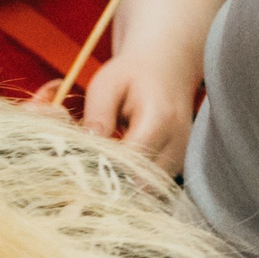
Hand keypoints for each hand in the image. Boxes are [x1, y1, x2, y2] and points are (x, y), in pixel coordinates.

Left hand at [61, 48, 198, 174]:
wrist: (167, 68)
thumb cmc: (132, 74)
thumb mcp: (106, 85)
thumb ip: (98, 115)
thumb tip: (87, 147)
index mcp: (159, 120)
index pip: (129, 161)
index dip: (101, 168)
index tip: (76, 167)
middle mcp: (177, 142)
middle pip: (141, 182)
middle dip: (111, 182)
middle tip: (84, 174)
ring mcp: (182, 155)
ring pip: (149, 189)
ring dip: (123, 185)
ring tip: (100, 170)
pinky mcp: (179, 163)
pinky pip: (154, 185)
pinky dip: (134, 183)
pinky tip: (116, 169)